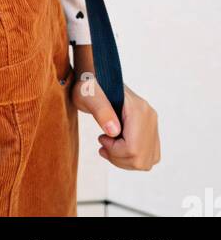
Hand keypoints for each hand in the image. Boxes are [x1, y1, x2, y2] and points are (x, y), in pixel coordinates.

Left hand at [69, 47, 160, 170]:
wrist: (96, 78)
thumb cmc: (89, 87)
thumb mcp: (88, 96)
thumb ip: (101, 111)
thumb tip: (114, 132)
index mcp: (138, 109)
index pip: (133, 148)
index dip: (115, 151)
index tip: (101, 138)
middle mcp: (149, 117)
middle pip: (141, 158)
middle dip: (118, 158)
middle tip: (103, 145)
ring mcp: (152, 124)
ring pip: (146, 160)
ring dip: (125, 160)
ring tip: (108, 147)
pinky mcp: (150, 129)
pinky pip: (148, 155)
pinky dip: (132, 158)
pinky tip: (117, 148)